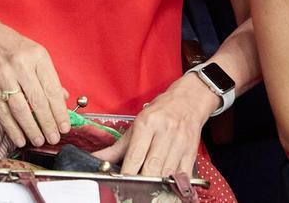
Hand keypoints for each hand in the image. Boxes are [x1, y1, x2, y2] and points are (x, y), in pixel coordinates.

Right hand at [0, 15, 69, 147]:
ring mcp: (4, 77)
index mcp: (38, 57)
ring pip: (20, 109)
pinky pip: (3, 112)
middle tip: (54, 139)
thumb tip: (64, 99)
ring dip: (31, 129)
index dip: (59, 112)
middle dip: (48, 124)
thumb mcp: (36, 54)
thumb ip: (49, 77)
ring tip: (40, 141)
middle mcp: (21, 66)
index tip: (65, 127)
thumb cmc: (14, 47)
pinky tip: (20, 139)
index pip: (52, 89)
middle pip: (38, 101)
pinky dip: (12, 128)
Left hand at [92, 73, 214, 175]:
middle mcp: (165, 132)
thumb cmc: (160, 112)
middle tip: (133, 187)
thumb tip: (98, 159)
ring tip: (147, 187)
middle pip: (152, 166)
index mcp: (148, 123)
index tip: (120, 181)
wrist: (188, 101)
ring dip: (156, 183)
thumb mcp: (136, 124)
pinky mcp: (190, 153)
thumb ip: (117, 146)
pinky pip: (182, 175)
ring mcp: (180, 143)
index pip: (135, 155)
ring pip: (166, 173)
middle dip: (141, 180)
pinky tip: (165, 184)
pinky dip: (173, 183)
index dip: (127, 172)